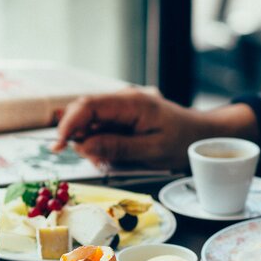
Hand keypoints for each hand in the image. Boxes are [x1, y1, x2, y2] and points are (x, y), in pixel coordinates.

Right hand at [52, 88, 213, 170]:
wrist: (202, 134)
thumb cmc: (183, 142)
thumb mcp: (152, 150)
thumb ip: (117, 147)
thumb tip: (83, 147)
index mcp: (131, 103)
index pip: (87, 106)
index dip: (68, 125)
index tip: (58, 147)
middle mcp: (122, 100)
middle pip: (83, 112)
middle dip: (78, 137)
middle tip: (94, 160)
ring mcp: (121, 107)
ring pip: (89, 123)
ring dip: (91, 144)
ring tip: (112, 160)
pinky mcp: (122, 117)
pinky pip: (101, 129)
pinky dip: (100, 144)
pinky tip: (115, 156)